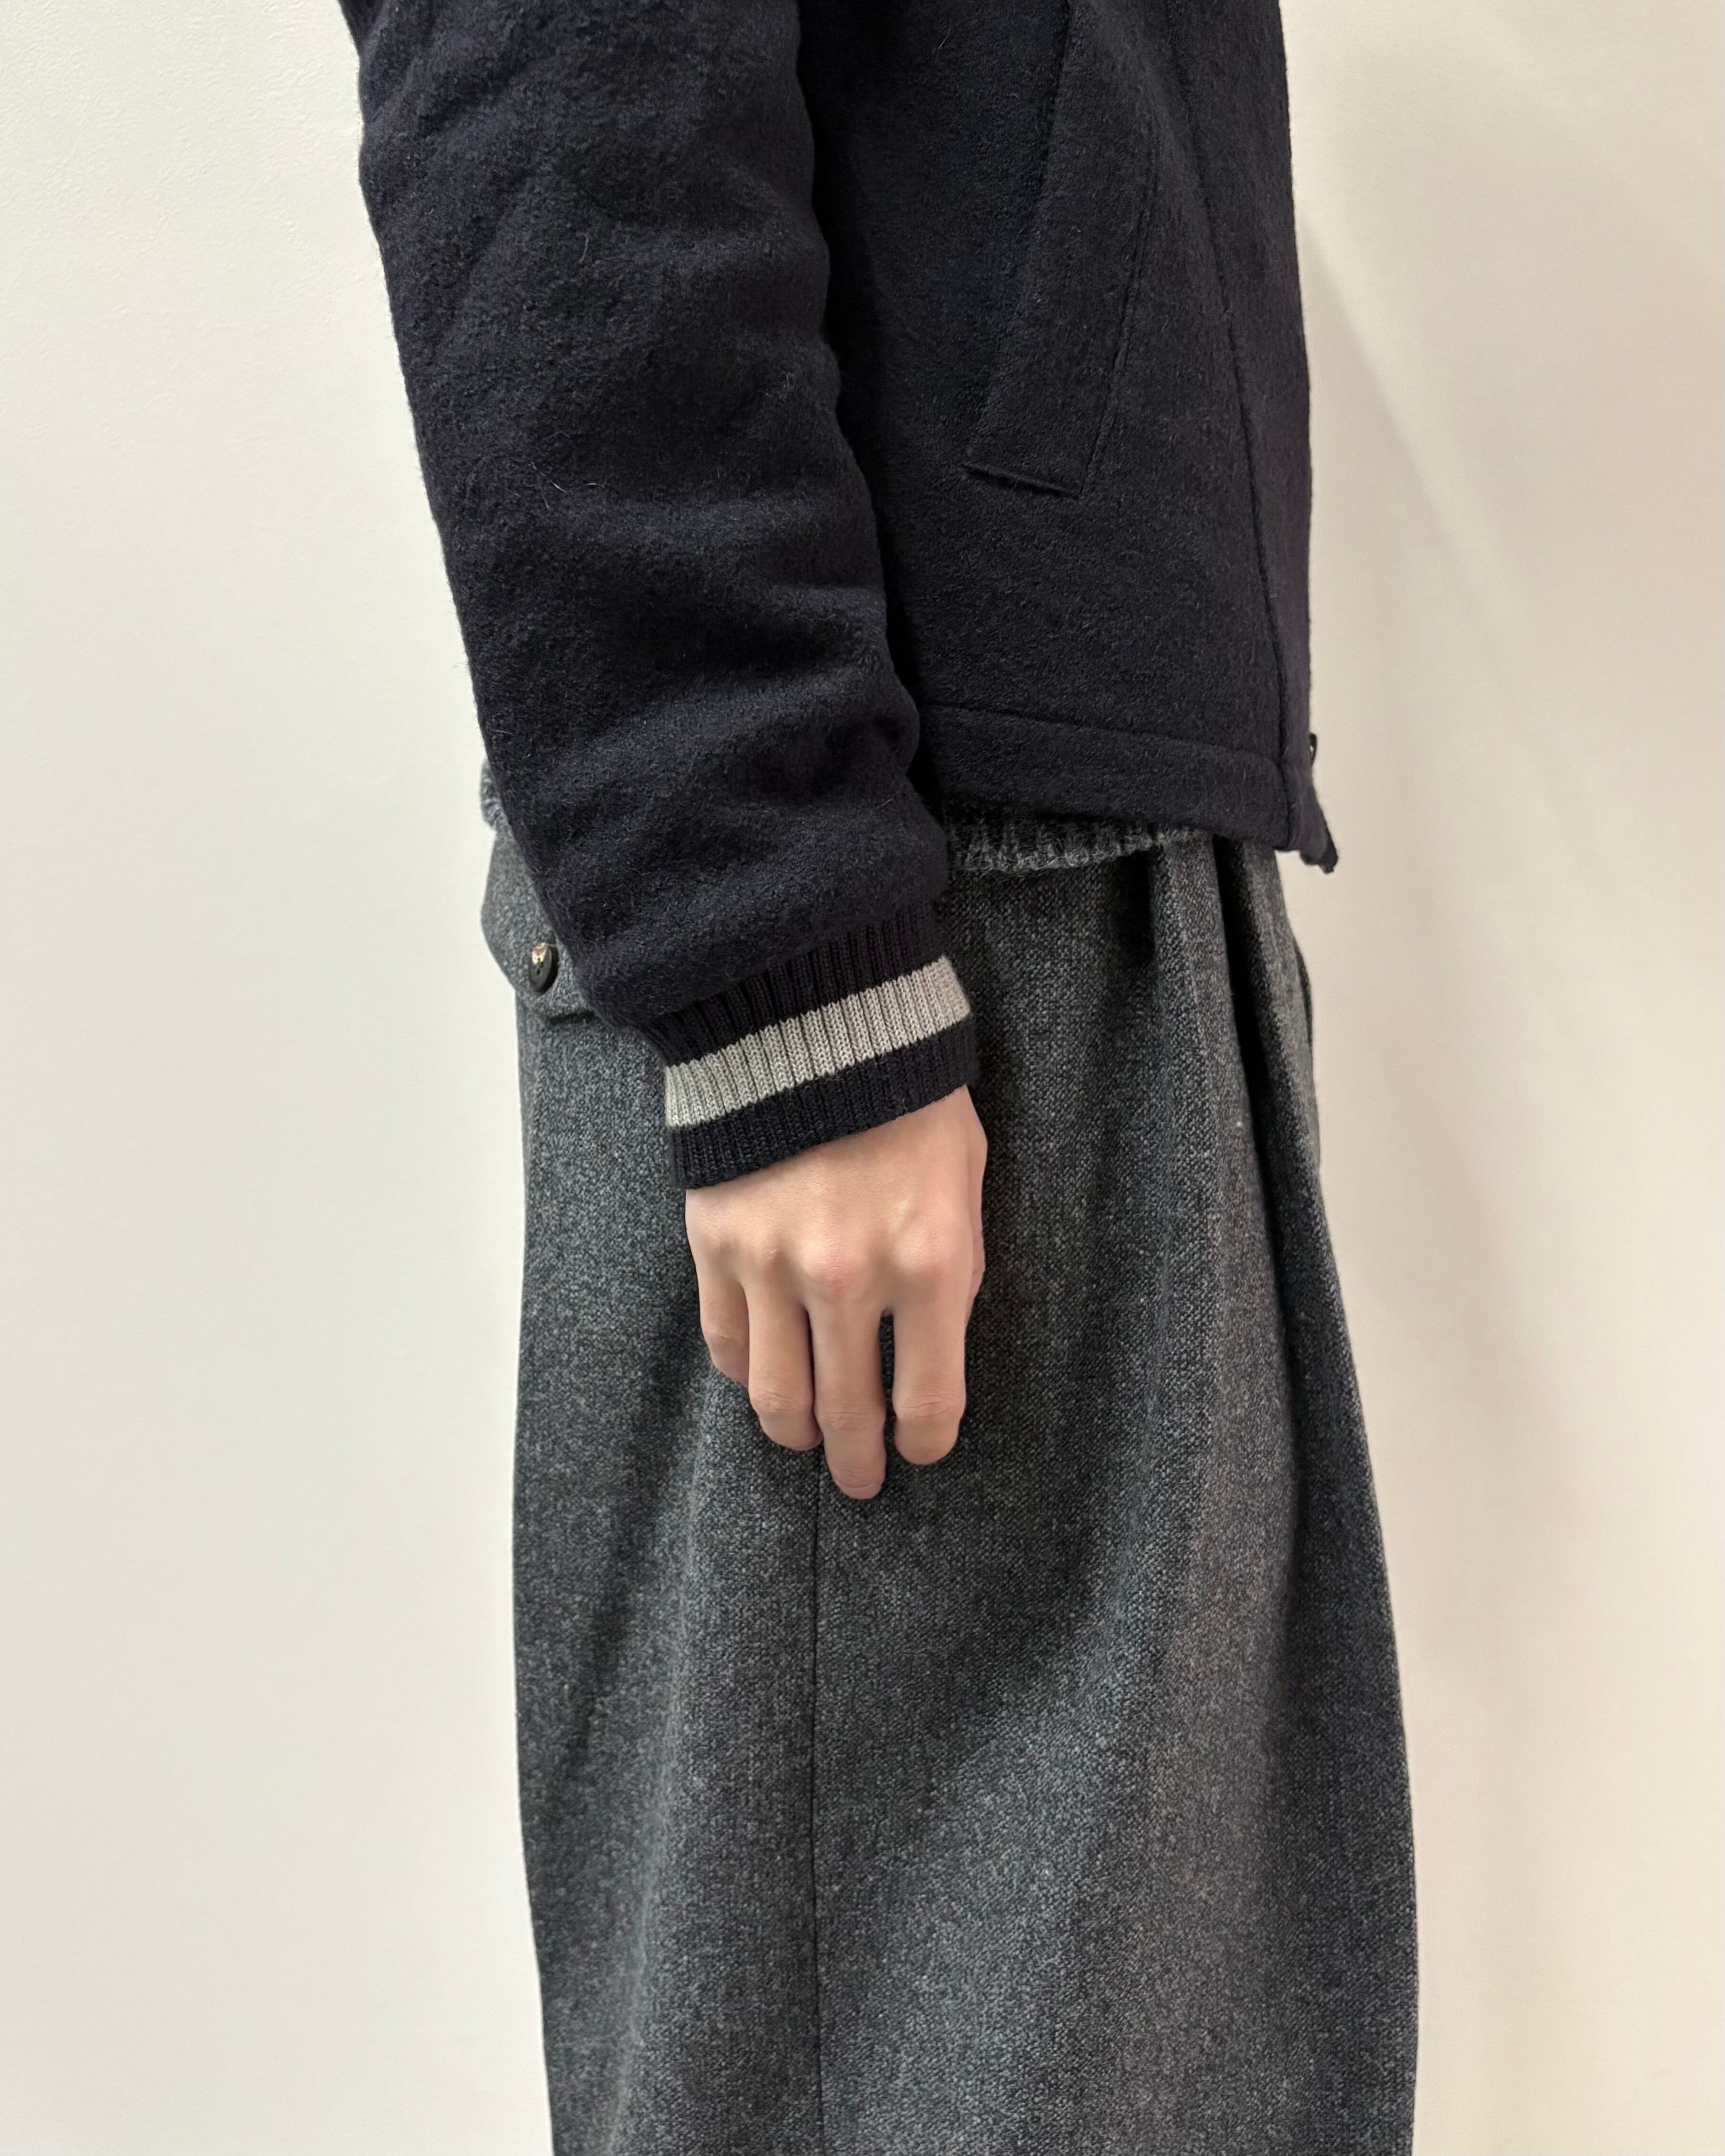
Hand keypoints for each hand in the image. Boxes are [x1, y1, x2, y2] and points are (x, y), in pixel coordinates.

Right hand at [684, 1088, 987, 1498]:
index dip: (926, 1443)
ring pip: (777, 1396)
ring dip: (795, 1434)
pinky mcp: (717, 1243)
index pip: (928, 1402)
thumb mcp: (965, 1181)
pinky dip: (744, 1373)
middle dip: (857, 1463)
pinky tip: (763, 1376)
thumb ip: (954, 1270)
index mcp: (930, 1262)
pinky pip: (726, 1342)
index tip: (921, 1449)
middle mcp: (850, 1277)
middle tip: (860, 1481)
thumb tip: (930, 1349)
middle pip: (848, 1415)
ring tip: (807, 1442)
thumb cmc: (908, 1097)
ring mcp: (774, 1264)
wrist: (813, 1018)